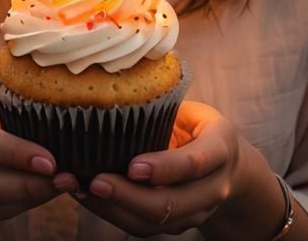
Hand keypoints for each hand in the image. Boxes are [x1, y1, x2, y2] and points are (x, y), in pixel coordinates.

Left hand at [71, 100, 243, 235]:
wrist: (228, 166)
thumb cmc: (198, 127)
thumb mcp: (192, 111)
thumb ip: (165, 106)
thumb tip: (117, 82)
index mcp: (220, 148)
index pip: (195, 163)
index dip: (164, 168)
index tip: (133, 166)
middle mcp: (213, 187)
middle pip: (172, 203)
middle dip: (130, 196)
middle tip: (96, 181)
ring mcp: (197, 211)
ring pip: (155, 222)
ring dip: (114, 209)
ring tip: (80, 189)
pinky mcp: (177, 225)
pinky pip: (143, 227)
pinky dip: (112, 213)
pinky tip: (86, 196)